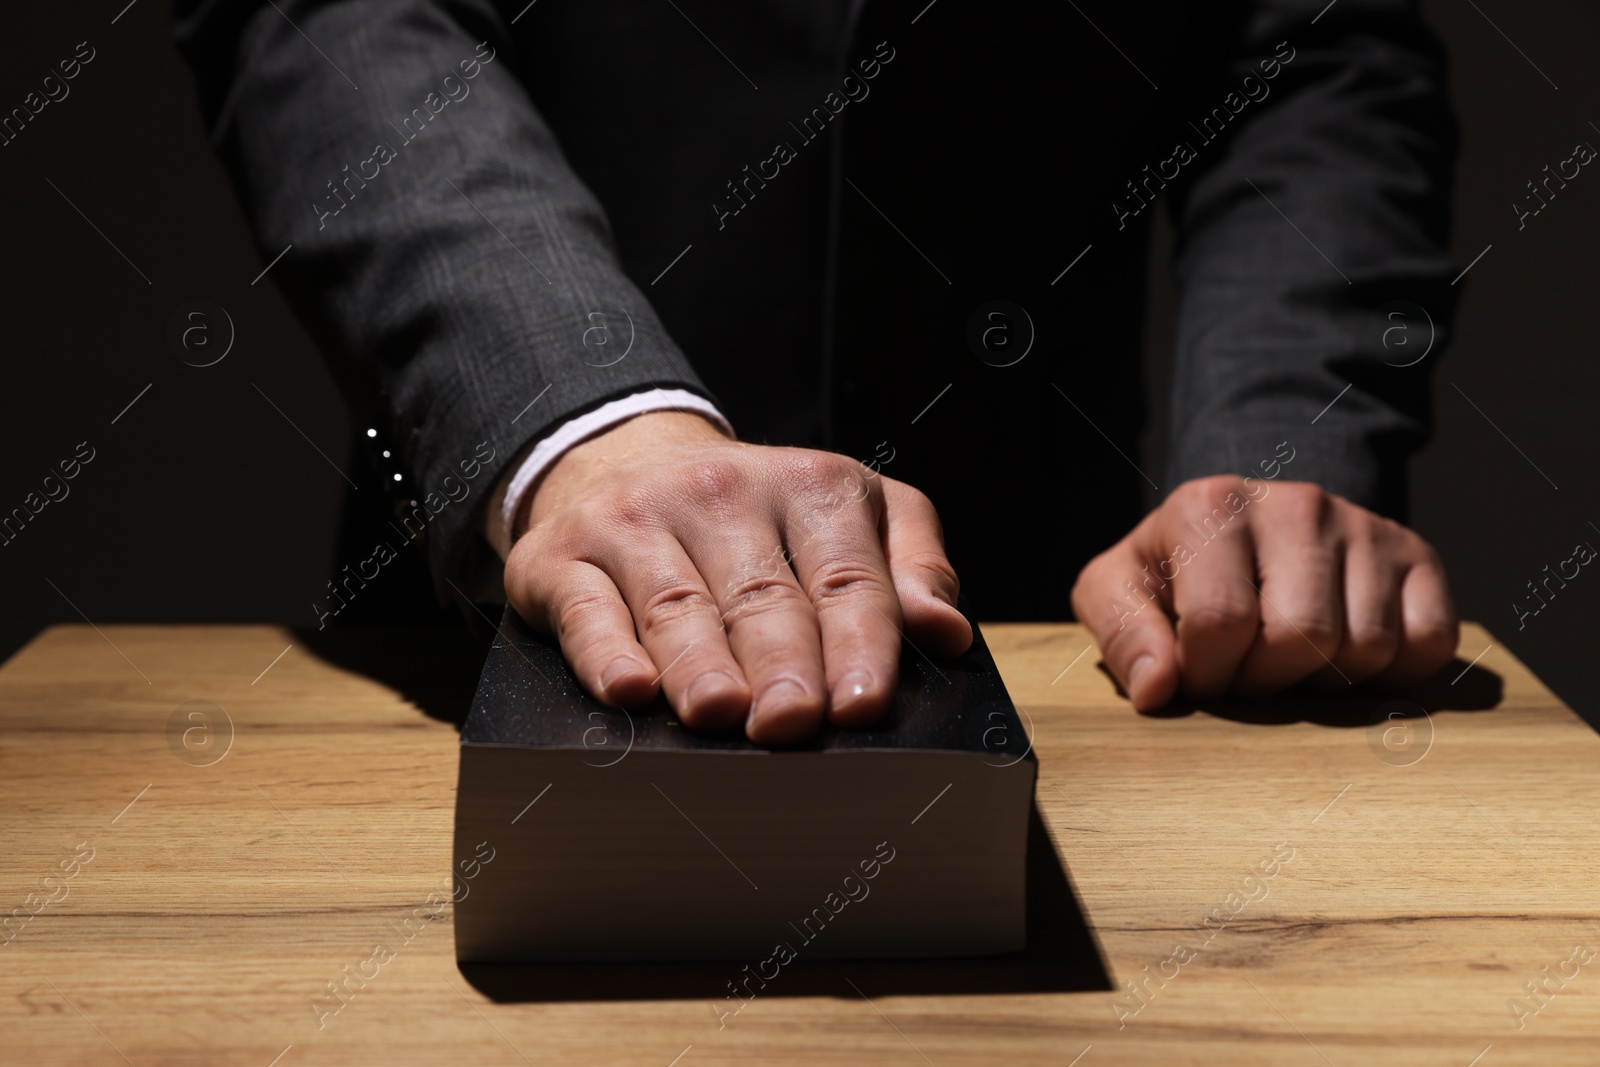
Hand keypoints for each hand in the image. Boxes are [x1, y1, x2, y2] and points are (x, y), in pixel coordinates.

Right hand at [503, 412, 971, 744]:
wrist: (628, 462)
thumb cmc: (760, 520)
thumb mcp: (853, 513)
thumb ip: (909, 565)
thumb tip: (947, 632)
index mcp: (809, 486)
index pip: (845, 575)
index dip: (857, 642)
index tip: (864, 704)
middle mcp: (722, 494)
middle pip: (762, 595)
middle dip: (782, 664)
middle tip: (794, 725)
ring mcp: (638, 521)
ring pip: (676, 603)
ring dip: (699, 663)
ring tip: (719, 714)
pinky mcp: (565, 555)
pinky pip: (586, 605)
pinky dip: (606, 650)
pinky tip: (629, 689)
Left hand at [1071, 476, 1457, 709]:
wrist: (1244, 529)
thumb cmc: (1173, 572)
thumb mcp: (1117, 590)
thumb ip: (1122, 635)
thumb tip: (1157, 689)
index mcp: (1211, 505)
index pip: (1221, 623)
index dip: (1209, 675)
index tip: (1201, 675)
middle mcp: (1296, 502)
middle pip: (1301, 638)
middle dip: (1266, 681)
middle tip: (1248, 672)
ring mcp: (1364, 524)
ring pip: (1367, 647)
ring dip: (1325, 681)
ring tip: (1289, 659)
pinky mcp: (1418, 555)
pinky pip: (1429, 643)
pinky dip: (1392, 671)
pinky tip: (1345, 657)